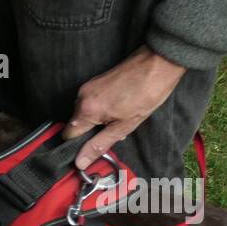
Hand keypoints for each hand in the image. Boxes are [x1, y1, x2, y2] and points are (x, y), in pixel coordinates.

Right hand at [62, 45, 186, 167]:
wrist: (158, 63)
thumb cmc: (146, 93)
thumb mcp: (124, 126)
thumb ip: (99, 145)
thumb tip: (81, 162)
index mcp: (86, 110)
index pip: (68, 135)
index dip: (79, 144)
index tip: (92, 147)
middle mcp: (81, 97)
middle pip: (76, 124)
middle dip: (91, 132)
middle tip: (112, 131)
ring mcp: (87, 87)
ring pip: (84, 113)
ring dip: (97, 120)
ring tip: (119, 116)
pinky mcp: (94, 81)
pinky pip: (90, 102)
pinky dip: (100, 109)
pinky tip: (117, 107)